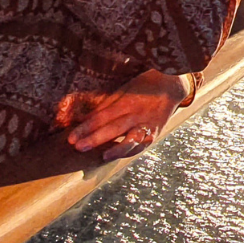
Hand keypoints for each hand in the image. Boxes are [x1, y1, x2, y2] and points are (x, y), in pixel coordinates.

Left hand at [64, 71, 194, 160]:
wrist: (171, 86)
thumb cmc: (143, 86)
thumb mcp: (123, 90)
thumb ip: (105, 105)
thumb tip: (85, 117)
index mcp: (127, 102)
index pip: (103, 116)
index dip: (86, 127)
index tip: (72, 137)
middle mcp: (137, 114)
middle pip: (114, 128)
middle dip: (95, 139)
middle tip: (78, 147)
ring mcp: (147, 125)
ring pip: (131, 140)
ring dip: (116, 149)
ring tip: (103, 156)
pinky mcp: (154, 133)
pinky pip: (141, 146)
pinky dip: (129, 152)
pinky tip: (117, 156)